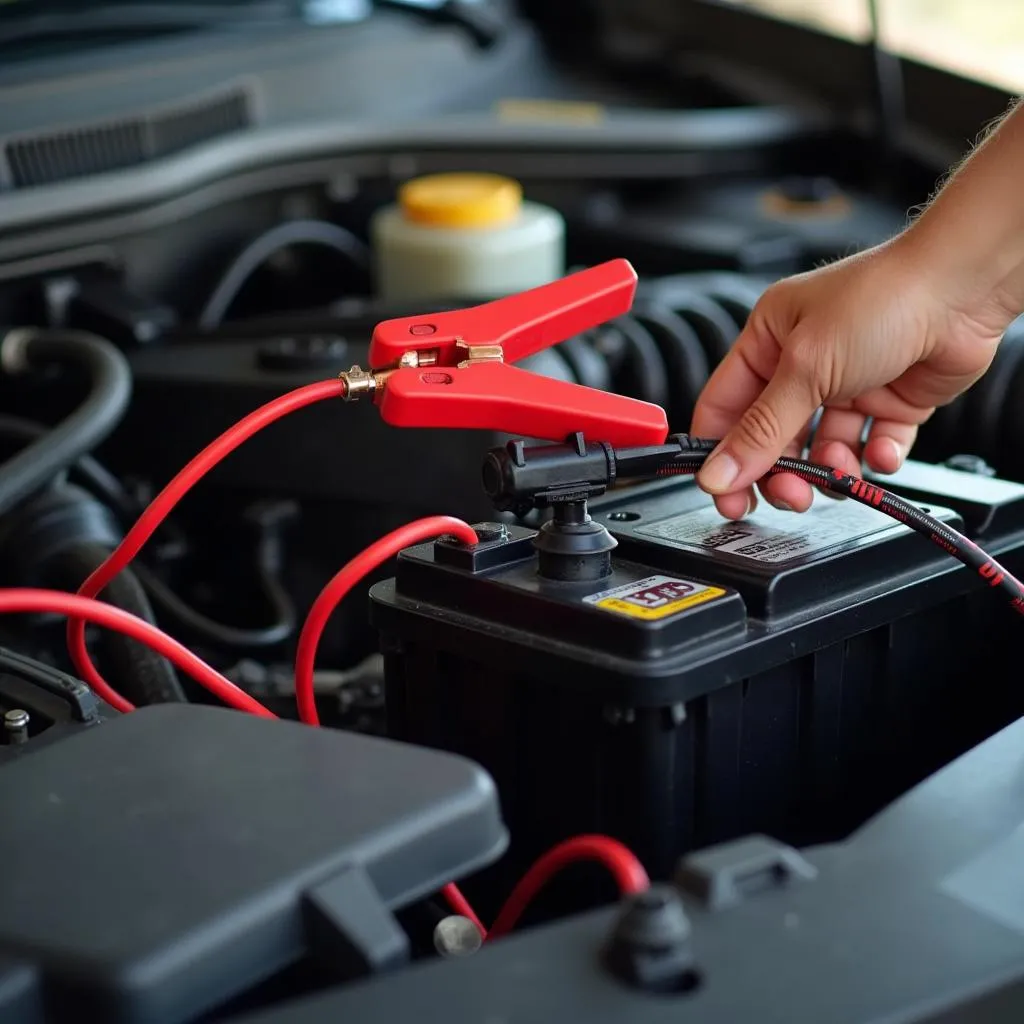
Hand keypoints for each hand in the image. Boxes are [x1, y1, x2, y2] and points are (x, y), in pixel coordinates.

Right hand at [690, 233, 1009, 518]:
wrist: (964, 289)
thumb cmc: (883, 297)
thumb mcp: (805, 368)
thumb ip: (761, 430)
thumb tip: (718, 473)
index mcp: (768, 340)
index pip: (725, 407)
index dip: (720, 453)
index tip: (723, 493)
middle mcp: (803, 362)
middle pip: (774, 436)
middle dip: (779, 470)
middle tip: (787, 495)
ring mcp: (848, 383)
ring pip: (822, 447)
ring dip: (829, 468)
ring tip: (837, 471)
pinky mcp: (889, 400)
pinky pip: (872, 444)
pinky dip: (876, 456)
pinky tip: (880, 451)